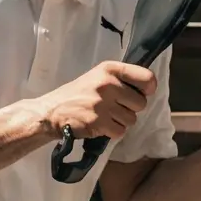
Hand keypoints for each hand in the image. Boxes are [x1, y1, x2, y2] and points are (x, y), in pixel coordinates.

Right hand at [38, 60, 152, 141]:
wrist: (51, 111)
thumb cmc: (78, 94)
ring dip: (120, 122)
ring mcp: (103, 103)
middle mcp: (108, 84)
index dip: (148, 89)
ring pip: (131, 119)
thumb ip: (121, 79)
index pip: (147, 78)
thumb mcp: (98, 77)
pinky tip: (100, 125)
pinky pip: (120, 131)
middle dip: (130, 109)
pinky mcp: (98, 121)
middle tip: (114, 108)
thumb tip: (149, 87)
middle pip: (141, 103)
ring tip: (104, 116)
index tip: (142, 93)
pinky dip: (112, 132)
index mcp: (110, 69)